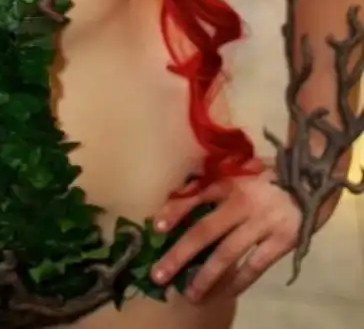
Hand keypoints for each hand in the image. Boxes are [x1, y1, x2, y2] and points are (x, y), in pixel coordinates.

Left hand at [151, 169, 300, 300]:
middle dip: (180, 254)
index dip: (175, 211)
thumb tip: (180, 196)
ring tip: (190, 293)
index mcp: (229, 183)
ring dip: (206, 276)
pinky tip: (225, 293)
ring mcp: (261, 224)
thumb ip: (214, 184)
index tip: (155, 227)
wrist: (309, 180)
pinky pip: (255, 266)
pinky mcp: (280, 241)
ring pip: (227, 254)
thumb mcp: (238, 171)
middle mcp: (241, 203)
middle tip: (160, 275)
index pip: (196, 197)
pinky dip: (239, 282)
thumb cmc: (267, 175)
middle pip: (204, 231)